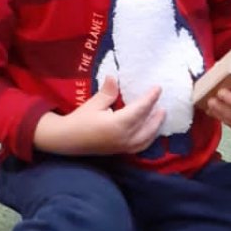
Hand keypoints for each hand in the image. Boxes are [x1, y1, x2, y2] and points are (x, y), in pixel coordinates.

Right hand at [34, 79, 165, 157]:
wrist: (67, 140)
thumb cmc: (79, 121)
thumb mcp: (93, 104)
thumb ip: (107, 93)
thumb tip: (114, 78)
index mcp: (118, 125)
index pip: (140, 110)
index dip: (150, 98)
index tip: (158, 88)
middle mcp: (125, 138)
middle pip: (147, 125)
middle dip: (156, 115)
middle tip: (163, 104)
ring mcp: (124, 147)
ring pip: (146, 139)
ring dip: (155, 128)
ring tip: (160, 117)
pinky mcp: (121, 152)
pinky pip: (140, 146)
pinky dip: (148, 138)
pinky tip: (149, 131)